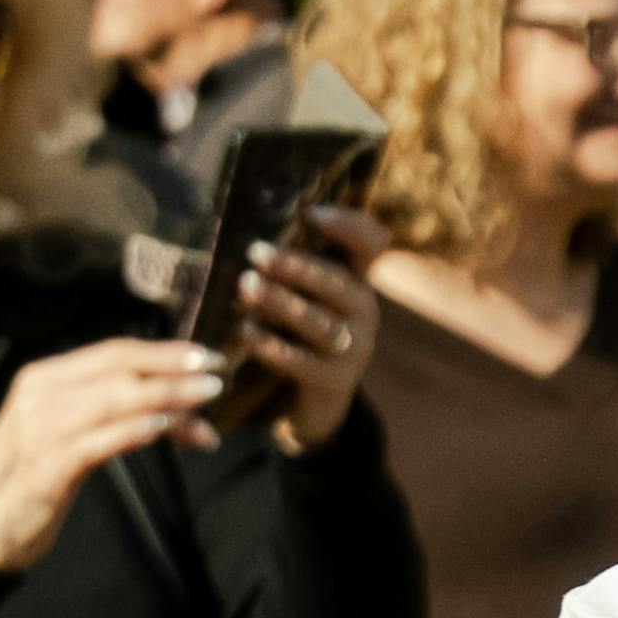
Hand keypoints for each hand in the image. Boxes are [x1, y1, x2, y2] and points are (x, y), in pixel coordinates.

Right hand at [0, 338, 234, 571]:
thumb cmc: (32, 475)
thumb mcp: (68, 431)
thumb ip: (108, 411)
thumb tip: (171, 403)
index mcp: (44, 378)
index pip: (113, 352)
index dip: (163, 351)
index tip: (207, 355)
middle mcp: (39, 395)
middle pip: (118, 370)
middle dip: (173, 369)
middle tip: (218, 374)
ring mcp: (40, 431)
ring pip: (113, 400)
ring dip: (166, 397)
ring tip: (207, 399)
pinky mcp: (45, 470)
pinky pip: (97, 442)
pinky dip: (133, 431)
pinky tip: (165, 428)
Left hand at [232, 228, 380, 454]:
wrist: (316, 403)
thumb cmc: (301, 336)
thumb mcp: (304, 298)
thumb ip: (290, 269)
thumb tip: (252, 235)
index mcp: (359, 283)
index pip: (372, 244)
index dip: (349, 225)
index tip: (312, 215)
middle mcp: (365, 313)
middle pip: (338, 283)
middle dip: (296, 267)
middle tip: (256, 253)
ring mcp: (354, 350)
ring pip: (320, 322)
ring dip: (281, 302)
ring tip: (246, 287)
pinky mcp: (334, 382)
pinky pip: (301, 361)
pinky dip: (271, 345)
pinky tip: (245, 331)